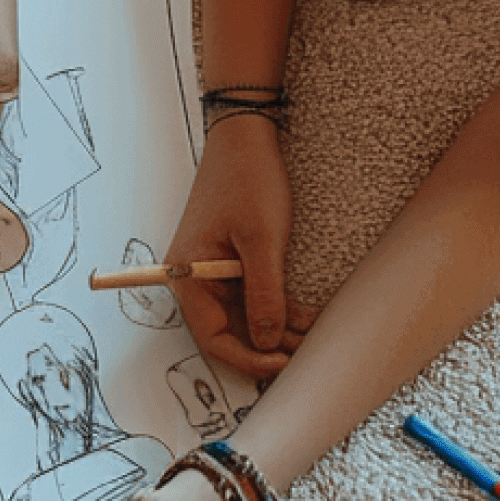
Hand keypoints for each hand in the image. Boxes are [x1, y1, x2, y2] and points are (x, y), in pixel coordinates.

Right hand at [170, 117, 313, 373]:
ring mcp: (213, 269)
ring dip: (276, 328)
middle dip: (267, 346)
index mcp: (187, 274)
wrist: (247, 136)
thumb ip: (264, 295)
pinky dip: (276, 307)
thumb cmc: (247, 179)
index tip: (283, 364)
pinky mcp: (230, 260)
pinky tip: (305, 314)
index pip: (212, 338)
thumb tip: (266, 342)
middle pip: (228, 331)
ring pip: (244, 316)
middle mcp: (194, 277)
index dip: (247, 359)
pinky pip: (251, 296)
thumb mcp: (261, 241)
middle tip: (305, 350)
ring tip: (312, 331)